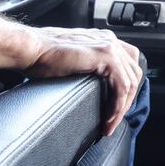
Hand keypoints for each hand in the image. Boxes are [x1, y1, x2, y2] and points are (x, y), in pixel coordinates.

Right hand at [25, 27, 143, 136]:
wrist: (30, 49)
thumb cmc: (42, 56)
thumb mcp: (72, 62)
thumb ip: (86, 67)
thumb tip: (92, 87)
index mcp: (104, 40)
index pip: (128, 66)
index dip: (125, 91)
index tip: (115, 110)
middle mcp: (110, 40)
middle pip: (134, 75)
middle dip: (126, 102)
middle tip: (112, 121)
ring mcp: (110, 46)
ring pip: (130, 83)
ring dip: (121, 108)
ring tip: (109, 125)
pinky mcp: (105, 56)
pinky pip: (121, 86)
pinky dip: (117, 105)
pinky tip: (108, 118)